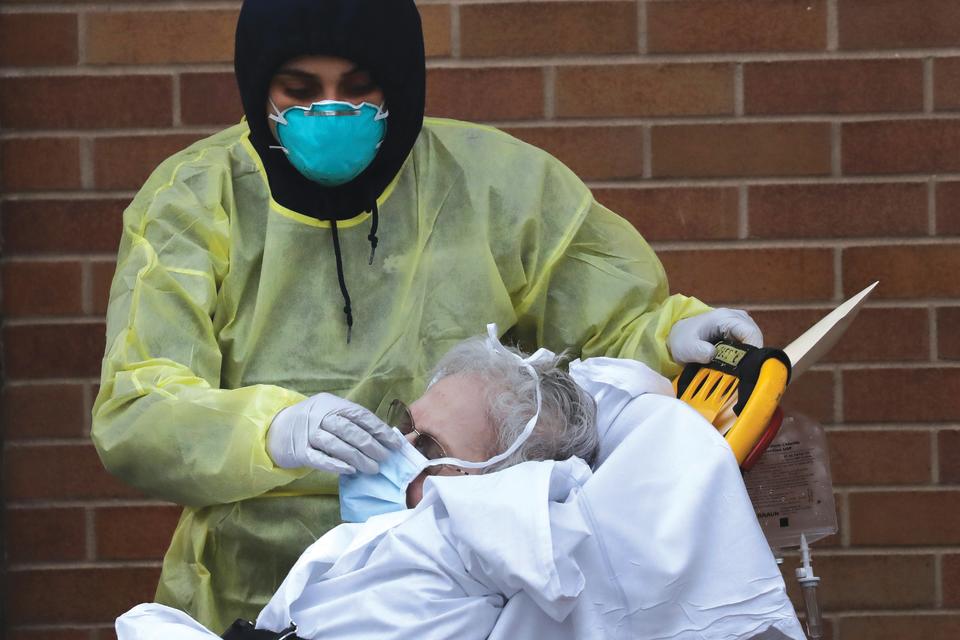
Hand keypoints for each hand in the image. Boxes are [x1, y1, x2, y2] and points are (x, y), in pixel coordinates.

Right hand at [267, 393, 404, 473]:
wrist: (274, 429)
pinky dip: (336, 465)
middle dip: (371, 445)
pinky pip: (320, 459)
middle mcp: (319, 416)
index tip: (394, 443)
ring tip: (373, 468)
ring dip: (358, 457)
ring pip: (337, 445)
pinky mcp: (299, 451)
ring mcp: (308, 434)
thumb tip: (382, 437)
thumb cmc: (310, 422)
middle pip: (350, 430)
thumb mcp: (328, 412)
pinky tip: (350, 470)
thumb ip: (350, 421)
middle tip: (385, 458)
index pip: (360, 415)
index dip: (379, 429)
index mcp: (331, 404)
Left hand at [667, 308, 762, 364]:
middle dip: (752, 356)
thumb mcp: (685, 347)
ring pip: (754, 342)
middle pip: (756, 337)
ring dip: (750, 357)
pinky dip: (746, 356)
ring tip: (741, 371)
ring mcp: (740, 324)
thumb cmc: (682, 339)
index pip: (750, 332)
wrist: (678, 336)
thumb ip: (697, 350)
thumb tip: (712, 354)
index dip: (753, 350)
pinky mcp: (740, 333)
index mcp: (725, 318)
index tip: (748, 368)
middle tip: (745, 373)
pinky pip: (750, 344)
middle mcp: (737, 318)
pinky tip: (739, 366)